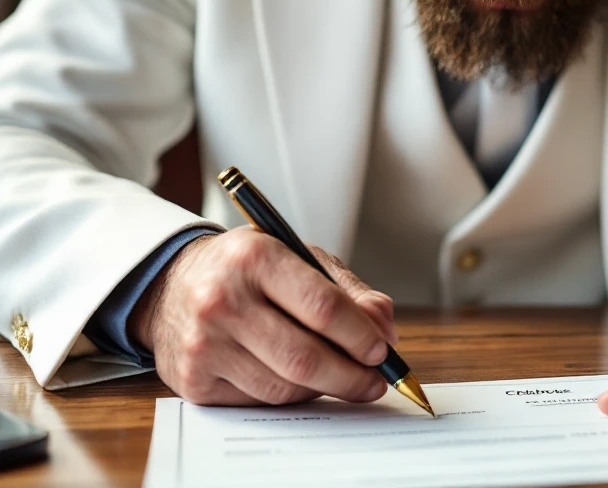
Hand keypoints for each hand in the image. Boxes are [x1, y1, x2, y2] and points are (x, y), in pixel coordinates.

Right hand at [128, 226, 398, 405]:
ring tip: (339, 376)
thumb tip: (384, 331)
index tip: (382, 351)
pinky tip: (296, 378)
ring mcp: (204, 343)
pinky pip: (258, 401)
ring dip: (323, 388)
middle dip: (351, 376)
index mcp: (255, 257)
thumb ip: (348, 291)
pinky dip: (288, 396)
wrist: (172, 284)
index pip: (323, 306)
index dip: (360, 335)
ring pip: (284, 387)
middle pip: (304, 357)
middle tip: (375, 381)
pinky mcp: (194, 380)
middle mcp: (223, 299)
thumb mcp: (299, 258)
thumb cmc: (248, 270)